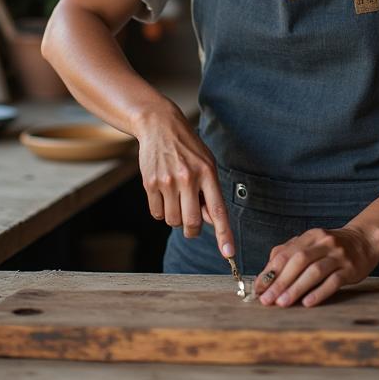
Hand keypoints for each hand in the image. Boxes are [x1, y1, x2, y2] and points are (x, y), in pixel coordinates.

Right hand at [135, 102, 233, 258]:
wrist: (159, 125)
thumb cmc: (187, 147)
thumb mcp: (206, 164)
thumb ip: (210, 192)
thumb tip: (212, 221)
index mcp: (207, 172)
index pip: (218, 210)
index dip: (224, 234)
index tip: (229, 253)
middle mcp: (188, 178)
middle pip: (192, 223)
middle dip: (193, 229)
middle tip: (192, 223)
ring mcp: (167, 181)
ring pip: (173, 221)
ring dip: (176, 217)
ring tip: (176, 197)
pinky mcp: (150, 183)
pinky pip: (157, 214)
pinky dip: (161, 210)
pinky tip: (163, 192)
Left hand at [253, 226, 378, 307]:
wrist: (365, 241)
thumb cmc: (332, 247)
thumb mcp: (311, 243)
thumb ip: (290, 253)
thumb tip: (266, 273)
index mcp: (310, 236)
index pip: (285, 253)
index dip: (270, 271)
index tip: (259, 288)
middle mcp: (324, 243)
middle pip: (298, 262)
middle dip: (280, 282)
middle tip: (267, 300)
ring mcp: (338, 255)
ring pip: (314, 271)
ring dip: (296, 288)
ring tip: (282, 303)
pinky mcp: (351, 269)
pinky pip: (333, 281)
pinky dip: (319, 292)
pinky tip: (307, 303)